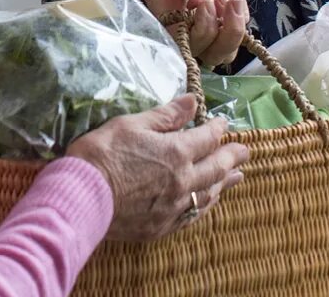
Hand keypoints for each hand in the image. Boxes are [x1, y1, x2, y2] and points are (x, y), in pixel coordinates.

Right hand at [66, 95, 248, 241]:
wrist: (82, 197)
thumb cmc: (102, 154)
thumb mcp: (131, 124)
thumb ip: (165, 115)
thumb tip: (192, 101)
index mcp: (177, 152)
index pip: (207, 137)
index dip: (217, 128)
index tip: (223, 123)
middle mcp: (183, 181)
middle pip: (216, 167)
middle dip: (232, 156)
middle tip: (245, 151)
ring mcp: (174, 207)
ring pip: (209, 193)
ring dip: (225, 183)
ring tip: (237, 176)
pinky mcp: (162, 226)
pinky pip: (192, 215)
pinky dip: (205, 205)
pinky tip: (208, 203)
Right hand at [128, 0, 248, 66]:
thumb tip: (196, 0)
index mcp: (167, 22)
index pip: (189, 46)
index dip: (203, 32)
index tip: (203, 2)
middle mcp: (187, 31)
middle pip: (215, 54)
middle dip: (228, 32)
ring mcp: (206, 24)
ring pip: (229, 48)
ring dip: (237, 24)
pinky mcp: (219, 14)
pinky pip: (240, 20)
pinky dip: (239, 1)